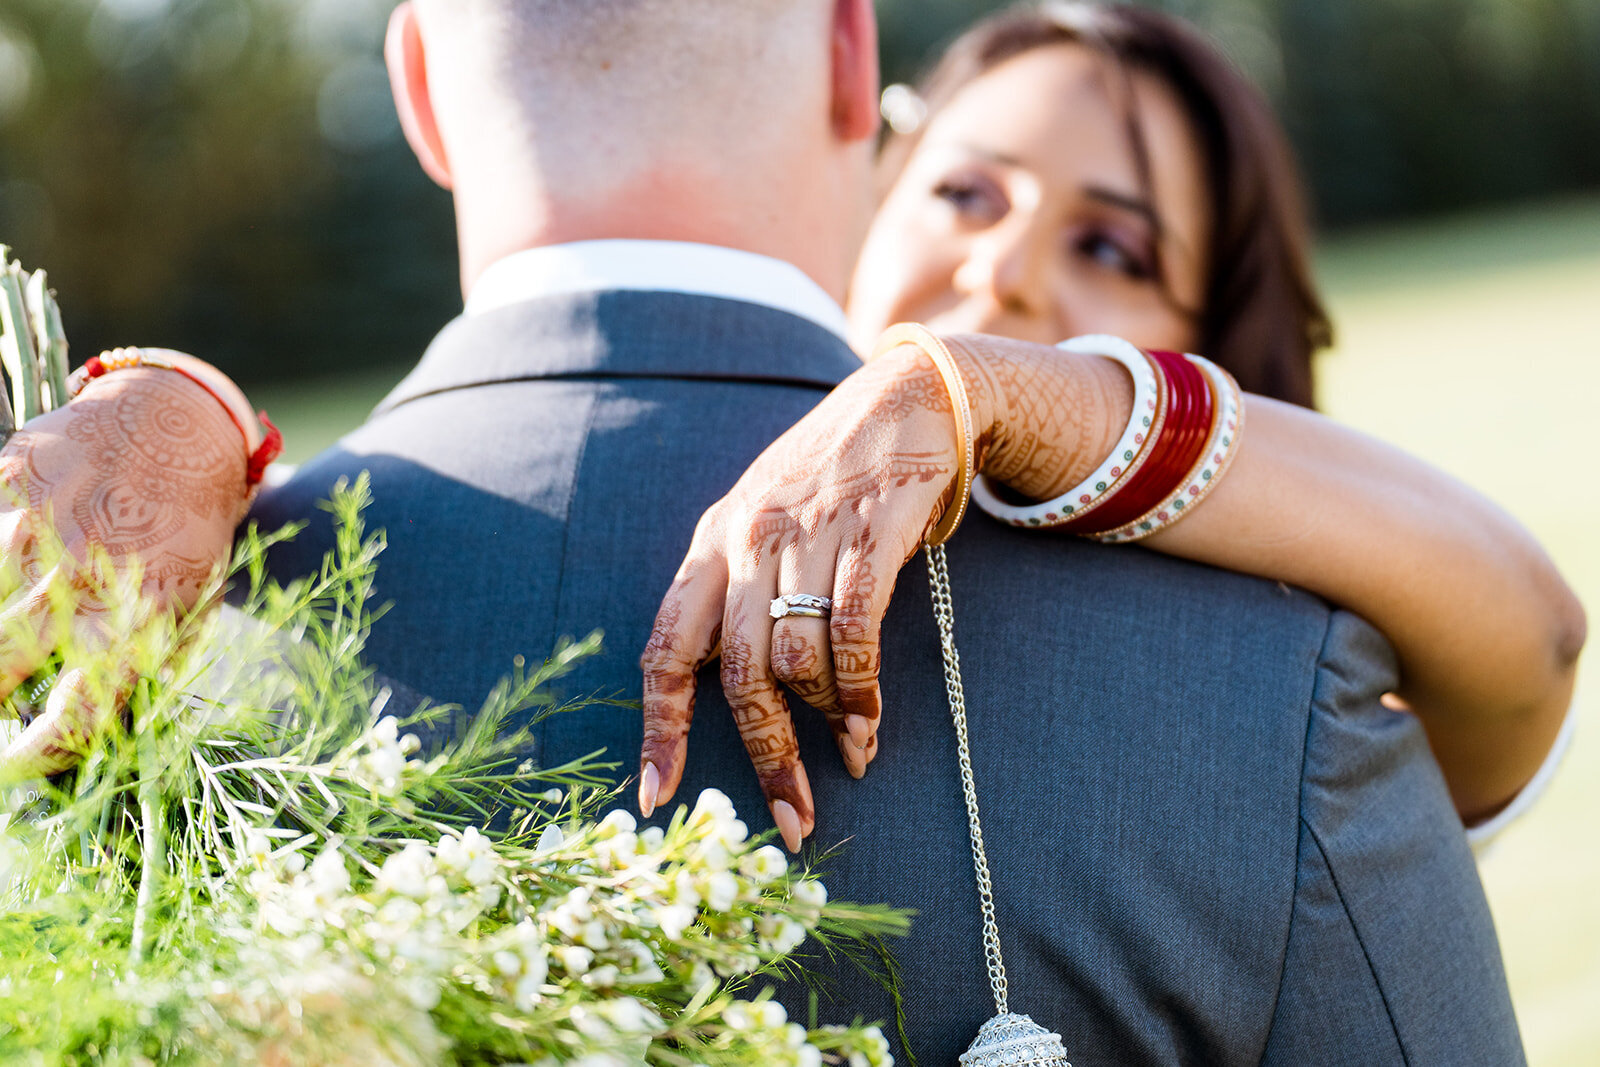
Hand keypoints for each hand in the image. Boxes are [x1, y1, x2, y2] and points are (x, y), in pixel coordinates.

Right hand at [0, 353, 254, 781]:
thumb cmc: (183, 532)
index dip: (35, 757)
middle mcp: (85, 578)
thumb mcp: (185, 606)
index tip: (11, 766)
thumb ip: (141, 666)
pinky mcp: (5, 482)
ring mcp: (36, 527)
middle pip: (0, 665)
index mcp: (140, 619)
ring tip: (1, 650)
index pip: (76, 718)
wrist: (179, 429)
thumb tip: (89, 730)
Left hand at [638, 332, 1129, 848]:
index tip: (655, 798)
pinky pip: (854, 635)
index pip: (666, 649)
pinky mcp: (868, 535)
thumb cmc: (829, 476)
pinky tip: (869, 724)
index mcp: (710, 545)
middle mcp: (747, 541)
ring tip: (852, 752)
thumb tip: (746, 695)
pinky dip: (861, 692)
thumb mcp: (761, 520)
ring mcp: (807, 536)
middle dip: (765, 759)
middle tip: (793, 819)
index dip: (658, 729)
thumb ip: (739, 593)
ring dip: (826, 723)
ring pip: (797, 662)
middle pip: (738, 677)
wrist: (906, 398)